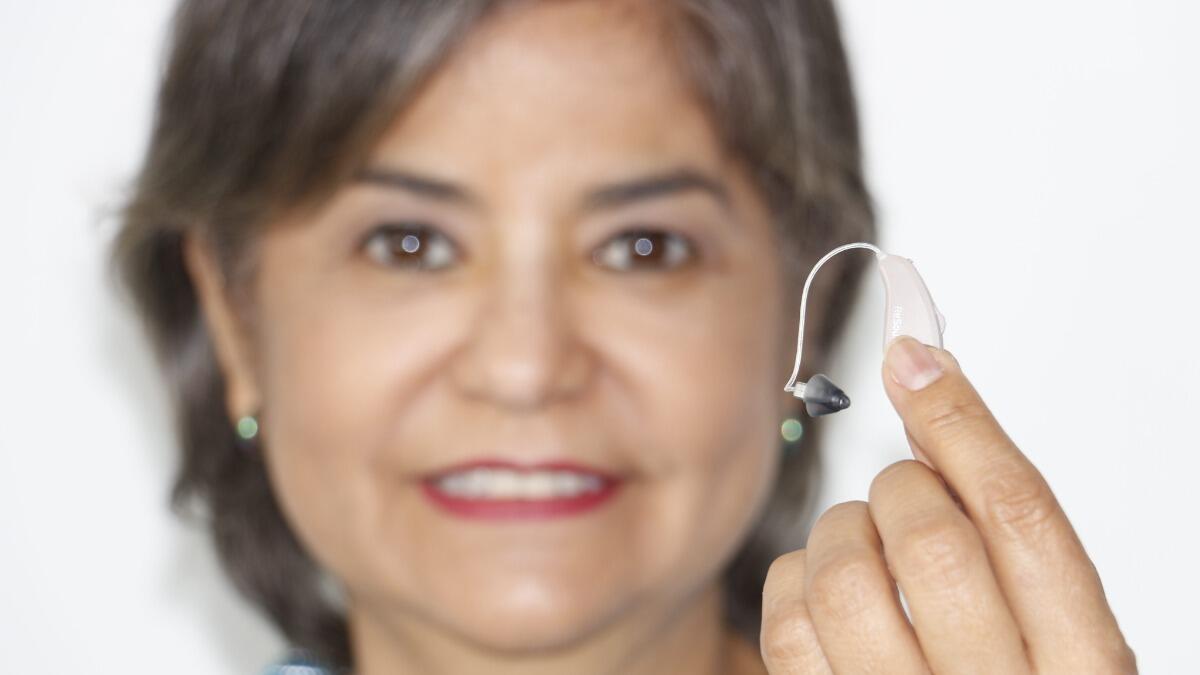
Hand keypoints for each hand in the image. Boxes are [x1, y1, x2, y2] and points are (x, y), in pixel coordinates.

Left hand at [760, 336, 1135, 673]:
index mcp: (1080, 666)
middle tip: (904, 499)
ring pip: (844, 575)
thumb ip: (1000, 525)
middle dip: (902, 489)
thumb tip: (927, 383)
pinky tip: (822, 592)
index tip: (915, 358)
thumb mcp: (1046, 625)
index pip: (1023, 517)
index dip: (963, 421)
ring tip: (865, 550)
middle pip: (930, 539)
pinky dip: (793, 580)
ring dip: (842, 534)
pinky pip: (786, 623)